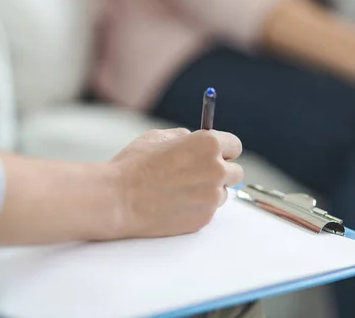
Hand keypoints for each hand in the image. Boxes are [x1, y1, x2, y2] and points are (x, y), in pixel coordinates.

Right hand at [107, 128, 243, 238]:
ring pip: (223, 193)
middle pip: (236, 172)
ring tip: (181, 191)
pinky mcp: (204, 218)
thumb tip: (197, 140)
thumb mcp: (159, 137)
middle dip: (223, 172)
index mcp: (209, 144)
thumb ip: (186, 138)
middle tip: (203, 174)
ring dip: (210, 191)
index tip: (219, 154)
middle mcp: (217, 169)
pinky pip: (209, 210)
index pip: (235, 146)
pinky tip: (175, 204)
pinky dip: (197, 208)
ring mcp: (212, 196)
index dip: (225, 150)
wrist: (117, 199)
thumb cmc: (134, 165)